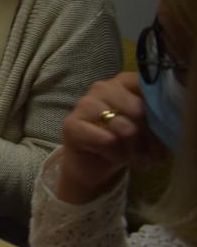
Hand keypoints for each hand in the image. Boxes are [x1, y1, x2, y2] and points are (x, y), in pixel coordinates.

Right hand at [56, 73, 169, 203]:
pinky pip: (108, 141)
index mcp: (123, 82)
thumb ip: (158, 117)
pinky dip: (118, 155)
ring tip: (137, 160)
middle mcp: (103, 87)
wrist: (91, 164)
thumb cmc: (123, 142)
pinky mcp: (72, 124)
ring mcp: (85, 104)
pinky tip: (116, 157)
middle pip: (140, 110)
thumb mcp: (147, 127)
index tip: (166, 130)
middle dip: (151, 138)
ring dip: (136, 151)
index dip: (162, 112)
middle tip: (154, 155)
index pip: (149, 87)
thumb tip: (175, 121)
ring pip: (126, 128)